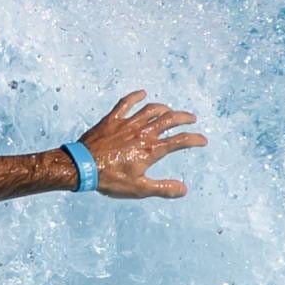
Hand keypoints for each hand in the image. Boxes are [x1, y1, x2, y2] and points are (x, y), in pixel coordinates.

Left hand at [73, 91, 205, 198]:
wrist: (82, 167)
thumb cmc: (110, 179)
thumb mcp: (139, 188)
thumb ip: (163, 188)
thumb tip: (184, 190)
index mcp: (151, 149)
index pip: (180, 141)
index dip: (194, 140)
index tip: (203, 140)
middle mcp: (143, 133)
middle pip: (169, 119)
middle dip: (184, 118)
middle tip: (191, 119)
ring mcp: (127, 124)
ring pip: (151, 109)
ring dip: (164, 108)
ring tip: (169, 110)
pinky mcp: (112, 120)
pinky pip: (126, 103)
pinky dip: (136, 97)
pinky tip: (142, 94)